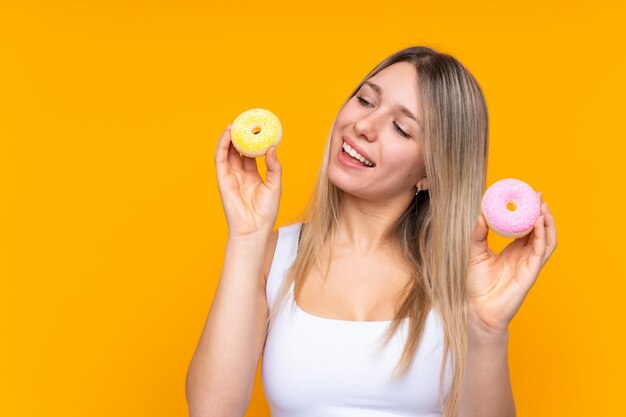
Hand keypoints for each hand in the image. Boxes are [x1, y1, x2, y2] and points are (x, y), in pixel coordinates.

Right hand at [214, 124, 281, 237]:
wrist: (254, 228)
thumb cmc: (266, 212)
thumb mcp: (275, 186)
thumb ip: (274, 167)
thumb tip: (271, 148)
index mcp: (252, 176)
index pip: (250, 154)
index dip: (252, 141)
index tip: (257, 129)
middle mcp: (240, 175)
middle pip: (237, 151)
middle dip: (239, 137)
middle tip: (244, 122)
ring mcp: (230, 177)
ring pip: (227, 153)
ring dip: (229, 138)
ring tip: (234, 124)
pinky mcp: (223, 180)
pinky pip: (221, 160)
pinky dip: (222, 146)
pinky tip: (227, 135)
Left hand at [466, 192, 557, 333]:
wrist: (479, 308)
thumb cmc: (478, 284)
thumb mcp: (475, 254)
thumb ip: (478, 235)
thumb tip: (480, 215)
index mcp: (514, 250)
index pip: (527, 228)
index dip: (529, 213)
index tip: (528, 196)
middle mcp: (525, 255)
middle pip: (540, 231)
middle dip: (542, 213)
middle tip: (538, 195)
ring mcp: (530, 263)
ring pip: (547, 239)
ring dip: (547, 222)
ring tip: (543, 206)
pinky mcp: (532, 272)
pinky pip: (541, 251)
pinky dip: (542, 235)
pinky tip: (538, 222)